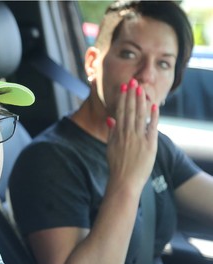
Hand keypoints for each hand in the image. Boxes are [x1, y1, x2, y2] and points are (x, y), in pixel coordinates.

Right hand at [106, 78, 158, 193]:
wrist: (124, 181)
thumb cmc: (117, 166)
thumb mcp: (110, 147)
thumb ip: (111, 132)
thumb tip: (110, 119)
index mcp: (118, 134)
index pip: (120, 112)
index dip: (123, 99)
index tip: (124, 88)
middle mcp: (127, 134)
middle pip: (129, 110)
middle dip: (132, 95)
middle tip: (133, 81)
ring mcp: (138, 139)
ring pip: (139, 116)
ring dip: (140, 101)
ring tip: (141, 88)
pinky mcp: (149, 145)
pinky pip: (151, 127)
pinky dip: (153, 116)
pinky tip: (154, 106)